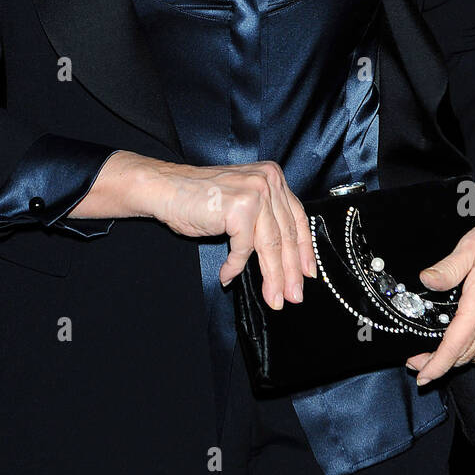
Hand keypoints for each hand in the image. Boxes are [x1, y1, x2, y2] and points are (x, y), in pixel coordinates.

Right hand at [146, 158, 317, 309]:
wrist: (165, 189)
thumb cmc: (200, 197)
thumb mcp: (242, 201)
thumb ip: (265, 218)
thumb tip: (287, 256)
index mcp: (273, 176)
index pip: (297, 218)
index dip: (304, 249)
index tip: (309, 273)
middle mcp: (268, 181)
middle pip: (286, 235)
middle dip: (291, 271)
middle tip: (293, 296)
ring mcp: (255, 193)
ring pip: (270, 245)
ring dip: (272, 277)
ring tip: (273, 298)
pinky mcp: (239, 208)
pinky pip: (243, 249)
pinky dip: (235, 266)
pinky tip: (228, 276)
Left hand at [405, 159, 474, 384]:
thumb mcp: (468, 247)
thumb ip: (446, 269)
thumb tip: (425, 281)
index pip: (455, 346)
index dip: (436, 365)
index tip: (422, 376)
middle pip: (466, 355)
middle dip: (441, 365)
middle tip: (419, 363)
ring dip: (460, 361)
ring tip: (441, 357)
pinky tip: (471, 348)